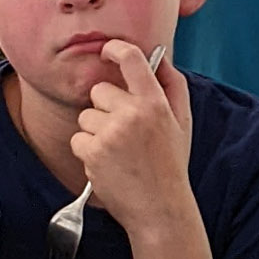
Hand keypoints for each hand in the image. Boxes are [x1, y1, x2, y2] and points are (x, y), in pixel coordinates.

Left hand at [71, 42, 193, 232]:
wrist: (159, 209)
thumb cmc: (170, 165)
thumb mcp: (181, 122)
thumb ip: (173, 85)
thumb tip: (159, 56)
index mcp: (155, 102)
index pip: (131, 59)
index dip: (115, 49)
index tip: (107, 51)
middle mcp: (132, 113)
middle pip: (99, 90)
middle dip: (105, 108)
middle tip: (123, 132)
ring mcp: (110, 133)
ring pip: (85, 116)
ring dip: (95, 131)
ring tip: (117, 152)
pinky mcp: (92, 152)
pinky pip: (77, 139)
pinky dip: (87, 151)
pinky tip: (107, 164)